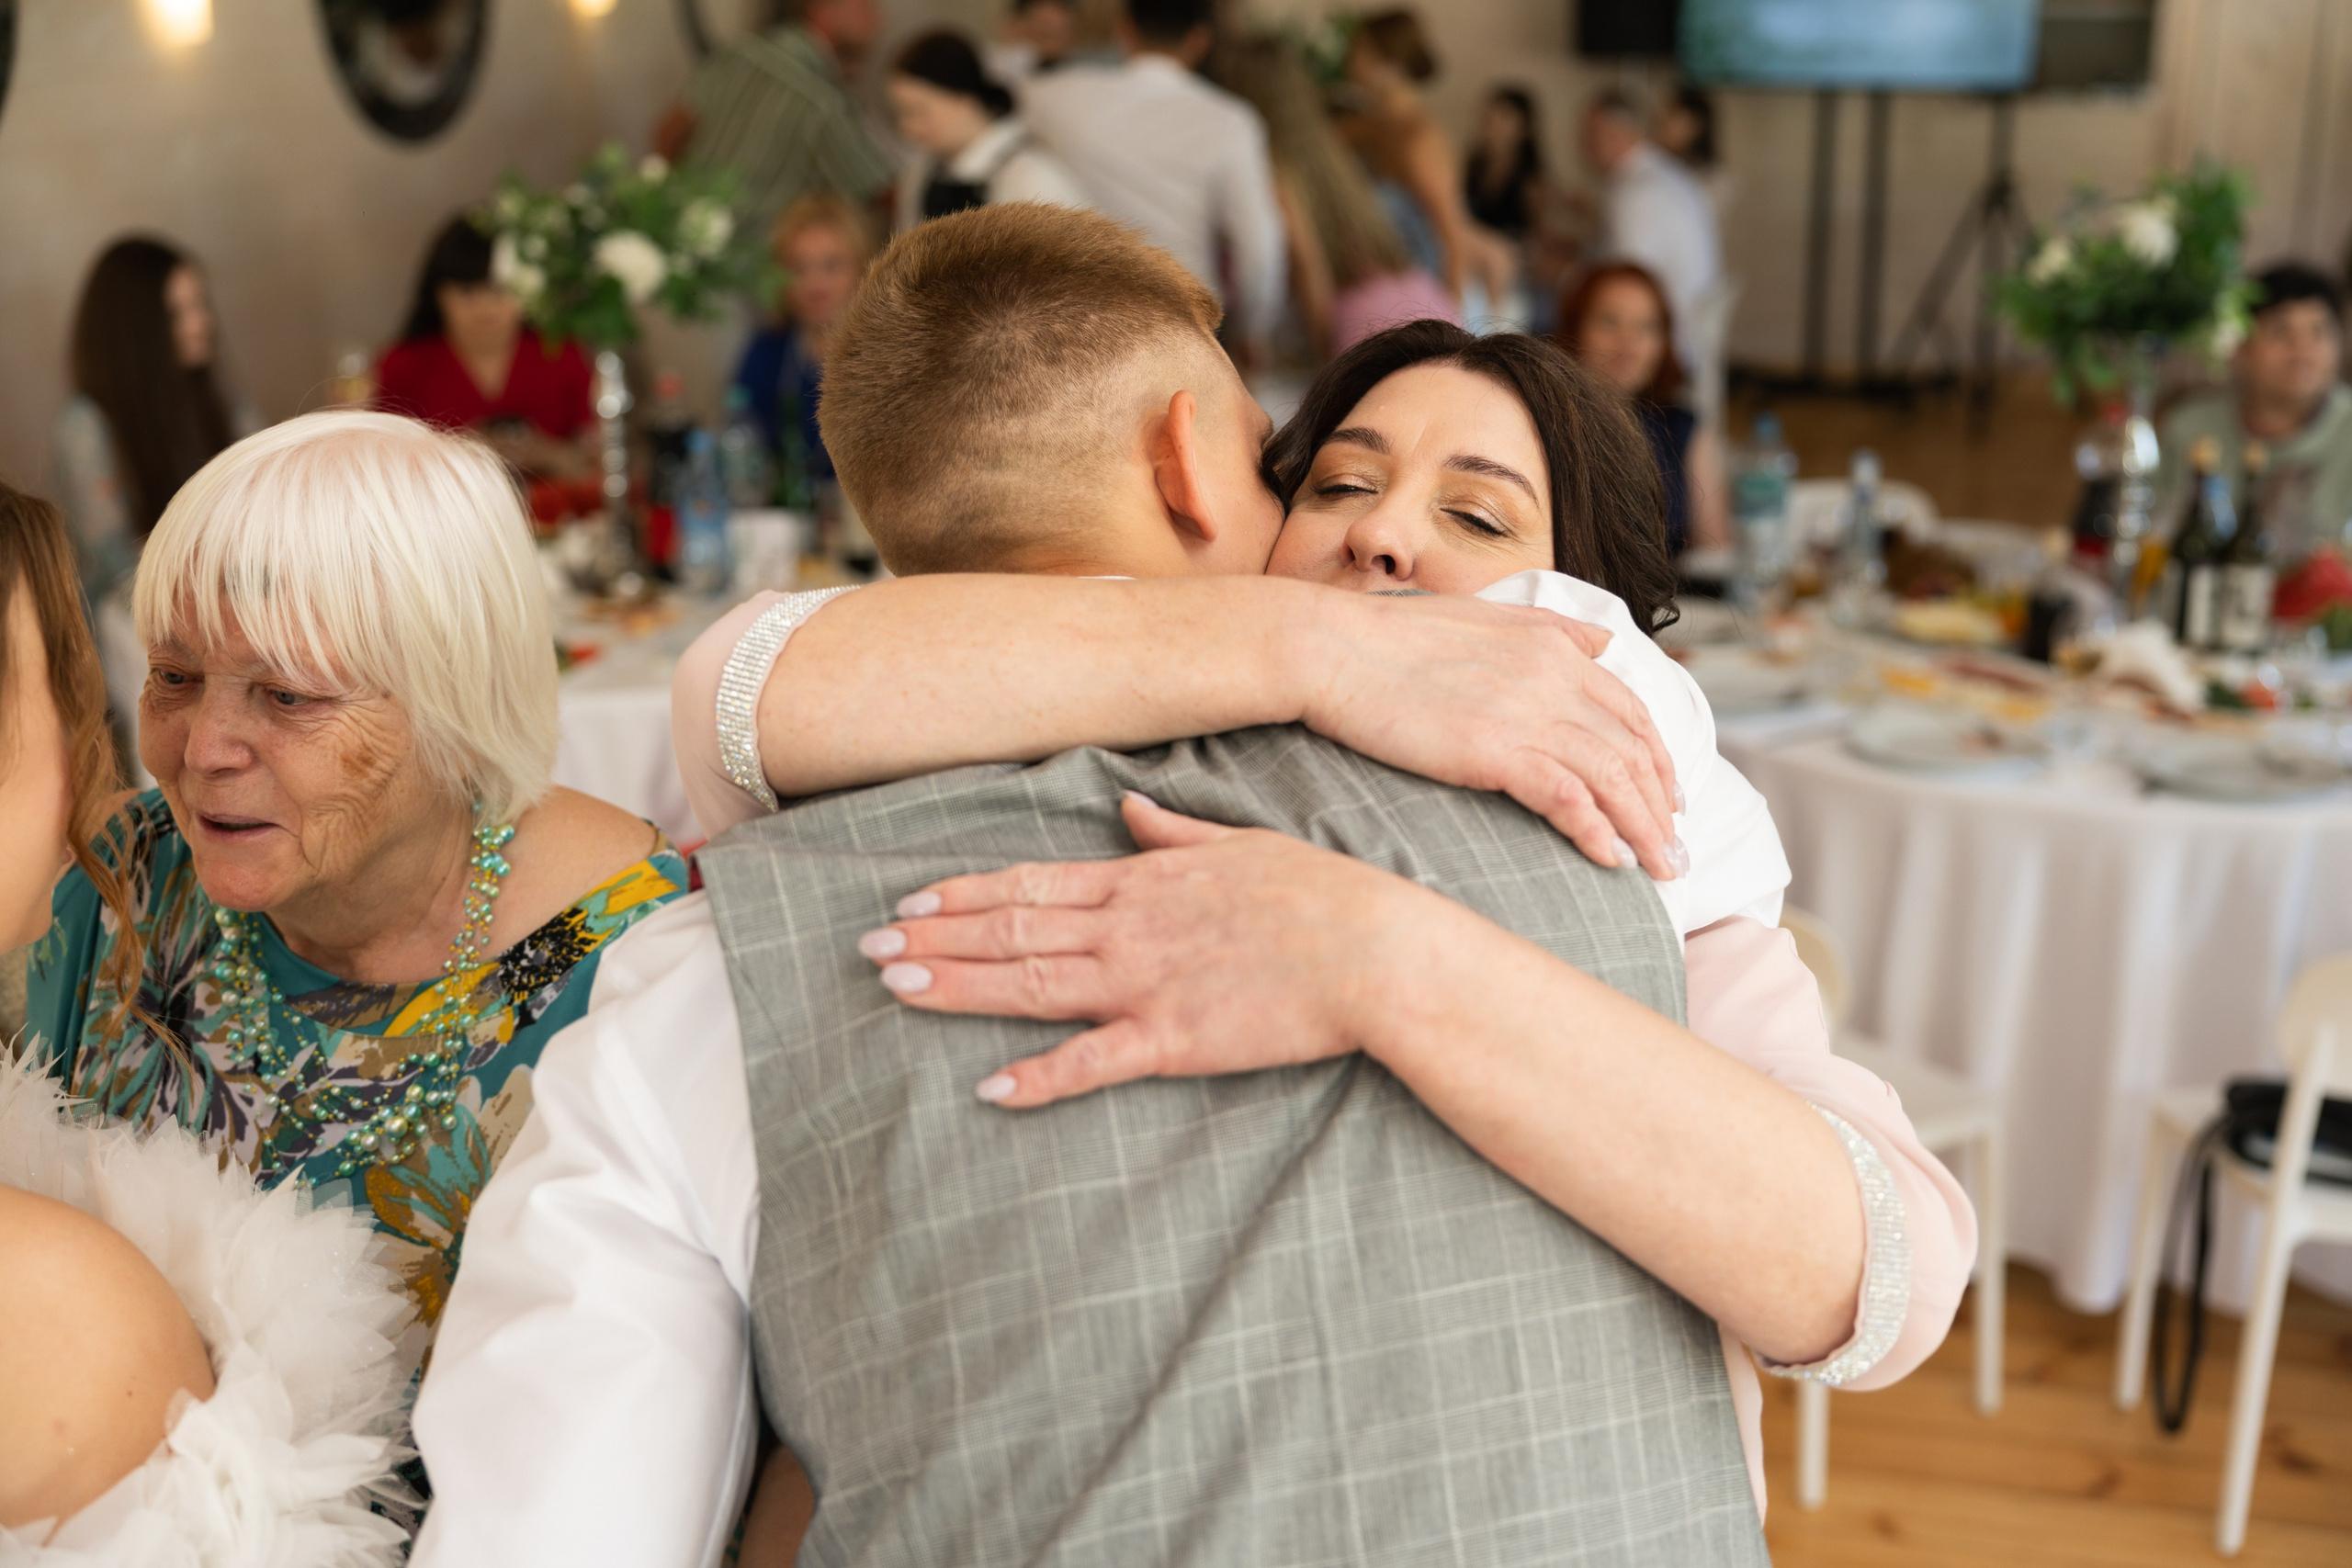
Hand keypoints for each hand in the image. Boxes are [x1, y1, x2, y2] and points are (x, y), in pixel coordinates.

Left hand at [855, 795, 1407, 1107]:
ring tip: (895, 989)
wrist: (1375, 951)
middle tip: (867, 947)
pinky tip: (990, 1087)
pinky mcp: (1174, 1039)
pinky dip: (1039, 1076)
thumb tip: (1130, 809)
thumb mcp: (1242, 843)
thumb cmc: (1321, 895)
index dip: (964, 893)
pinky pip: (1093, 1062)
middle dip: (935, 938)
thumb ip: (1174, 832)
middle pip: (1012, 930)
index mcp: (1143, 881)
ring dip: (958, 986)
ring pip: (1031, 983)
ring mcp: (1146, 983)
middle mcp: (1129, 928)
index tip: (910, 900)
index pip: (1032, 884)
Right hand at [1303, 592, 1683, 880]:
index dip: (1657, 757)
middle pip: (1633, 749)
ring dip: (1644, 829)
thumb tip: (1602, 644)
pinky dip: (1597, 832)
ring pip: (1613, 778)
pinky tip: (1609, 860)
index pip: (1630, 709)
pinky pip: (1568, 799)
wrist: (1330, 650)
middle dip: (1661, 805)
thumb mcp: (1483, 618)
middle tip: (1674, 850)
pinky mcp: (1494, 751)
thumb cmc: (1389, 639)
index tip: (1668, 797)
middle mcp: (1553, 677)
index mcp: (1552, 647)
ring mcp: (1527, 714)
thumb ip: (1550, 631)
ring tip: (1659, 869)